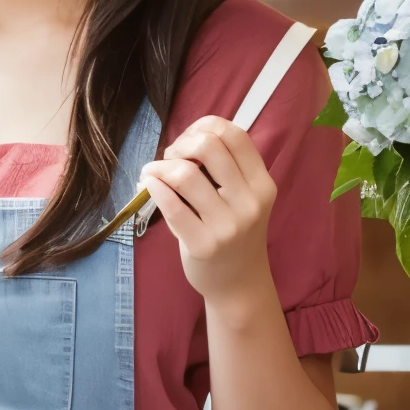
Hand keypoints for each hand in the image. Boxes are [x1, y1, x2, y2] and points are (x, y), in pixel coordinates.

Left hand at [142, 116, 277, 308]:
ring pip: (184, 174)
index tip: (189, 139)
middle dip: (181, 144)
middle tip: (172, 158)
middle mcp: (250, 202)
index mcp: (262, 184)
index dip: (205, 126)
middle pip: (208, 146)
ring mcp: (227, 226)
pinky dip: (153, 186)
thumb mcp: (243, 198)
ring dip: (158, 166)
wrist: (238, 283)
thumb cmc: (234, 232)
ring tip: (153, 173)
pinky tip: (148, 185)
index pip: (234, 135)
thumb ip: (224, 169)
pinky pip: (170, 205)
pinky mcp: (203, 245)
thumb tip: (184, 139)